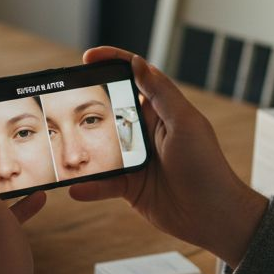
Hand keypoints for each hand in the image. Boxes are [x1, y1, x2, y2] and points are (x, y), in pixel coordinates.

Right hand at [69, 47, 267, 264]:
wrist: (212, 215)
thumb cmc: (205, 166)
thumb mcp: (185, 124)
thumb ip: (160, 94)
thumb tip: (138, 62)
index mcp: (160, 110)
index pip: (133, 77)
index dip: (111, 63)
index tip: (87, 58)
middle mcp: (144, 131)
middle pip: (108, 111)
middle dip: (85, 105)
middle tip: (61, 102)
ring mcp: (135, 159)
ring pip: (99, 148)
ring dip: (82, 149)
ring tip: (61, 148)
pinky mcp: (129, 186)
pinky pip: (103, 183)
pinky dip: (89, 186)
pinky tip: (76, 187)